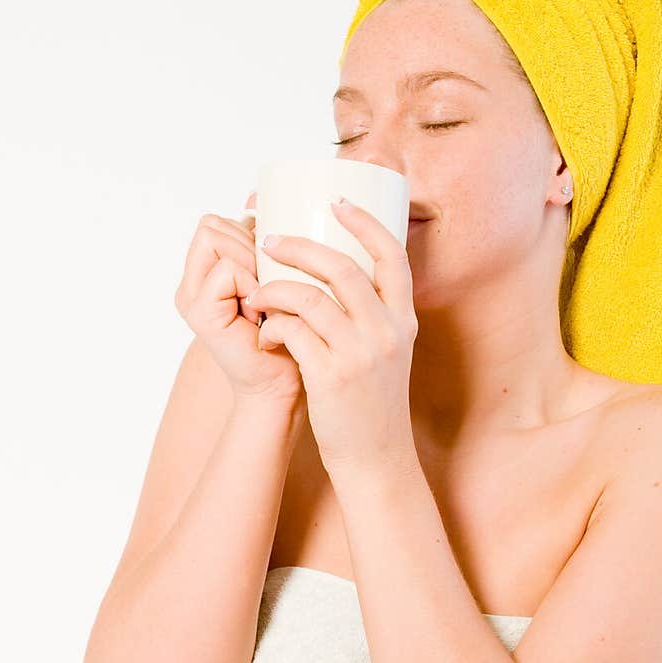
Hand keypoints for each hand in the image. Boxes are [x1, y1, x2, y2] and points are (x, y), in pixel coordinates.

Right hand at [173, 191, 304, 410]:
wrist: (285, 386)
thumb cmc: (292, 335)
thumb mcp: (281, 278)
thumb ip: (265, 243)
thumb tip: (260, 196)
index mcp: (207, 270)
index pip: (218, 222)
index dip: (248, 235)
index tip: (268, 273)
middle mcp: (191, 281)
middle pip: (214, 225)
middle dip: (249, 248)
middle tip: (267, 290)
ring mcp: (190, 296)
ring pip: (219, 239)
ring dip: (252, 265)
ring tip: (263, 302)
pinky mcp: (198, 311)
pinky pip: (228, 269)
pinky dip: (252, 284)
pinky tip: (260, 313)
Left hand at [250, 198, 418, 481]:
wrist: (377, 459)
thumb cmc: (374, 406)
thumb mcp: (390, 355)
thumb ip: (375, 318)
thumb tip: (341, 276)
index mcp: (404, 321)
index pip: (392, 256)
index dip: (365, 223)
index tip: (337, 203)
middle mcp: (386, 332)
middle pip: (341, 267)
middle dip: (298, 247)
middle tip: (270, 242)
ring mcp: (360, 354)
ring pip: (308, 297)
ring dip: (274, 290)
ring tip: (257, 295)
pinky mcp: (331, 377)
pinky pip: (291, 332)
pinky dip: (272, 328)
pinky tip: (266, 337)